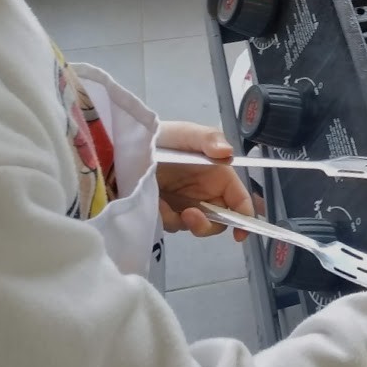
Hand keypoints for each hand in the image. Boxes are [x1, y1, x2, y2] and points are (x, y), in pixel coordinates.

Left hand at [155, 121, 253, 240]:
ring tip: (161, 203)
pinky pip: (171, 224)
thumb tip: (228, 152)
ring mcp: (185, 204)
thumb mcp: (184, 133)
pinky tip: (153, 202)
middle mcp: (205, 192)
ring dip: (181, 220)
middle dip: (208, 224)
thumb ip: (207, 139)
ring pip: (195, 225)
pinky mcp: (166, 213)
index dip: (244, 217)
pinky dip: (163, 217)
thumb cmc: (161, 138)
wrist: (122, 150)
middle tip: (189, 215)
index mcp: (218, 175)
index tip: (239, 233)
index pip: (239, 199)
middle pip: (220, 220)